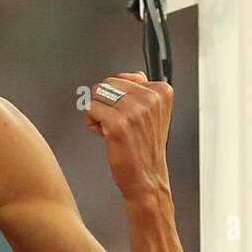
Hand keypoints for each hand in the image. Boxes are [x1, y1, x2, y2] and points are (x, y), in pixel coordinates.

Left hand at [85, 71, 173, 198]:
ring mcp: (135, 109)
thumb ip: (143, 89)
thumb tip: (129, 75)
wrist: (146, 176)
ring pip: (96, 95)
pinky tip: (107, 135)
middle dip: (106, 103)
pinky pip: (90, 109)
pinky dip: (92, 123)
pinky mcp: (118, 122)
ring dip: (99, 113)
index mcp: (161, 91)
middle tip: (120, 124)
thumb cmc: (145, 146)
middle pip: (107, 84)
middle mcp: (150, 97)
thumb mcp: (153, 112)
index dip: (120, 99)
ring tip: (114, 129)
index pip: (122, 77)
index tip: (131, 116)